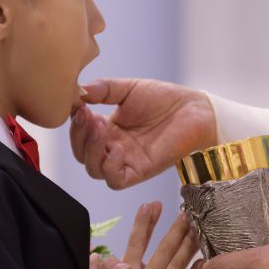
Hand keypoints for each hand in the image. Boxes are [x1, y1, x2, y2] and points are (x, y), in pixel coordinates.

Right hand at [70, 78, 216, 188]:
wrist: (194, 109)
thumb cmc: (165, 99)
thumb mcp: (128, 88)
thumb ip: (103, 89)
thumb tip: (79, 91)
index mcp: (109, 130)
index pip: (80, 135)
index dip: (75, 123)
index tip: (78, 105)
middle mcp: (114, 147)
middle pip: (82, 155)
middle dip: (79, 136)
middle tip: (87, 115)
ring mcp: (127, 161)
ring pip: (94, 169)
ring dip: (91, 150)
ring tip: (99, 127)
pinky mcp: (141, 171)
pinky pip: (116, 180)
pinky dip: (110, 166)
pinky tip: (118, 147)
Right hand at [95, 202, 201, 268]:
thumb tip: (96, 254)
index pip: (136, 241)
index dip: (144, 222)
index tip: (151, 205)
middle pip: (164, 249)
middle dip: (175, 229)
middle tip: (185, 214)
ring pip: (178, 264)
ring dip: (188, 245)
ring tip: (196, 230)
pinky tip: (202, 263)